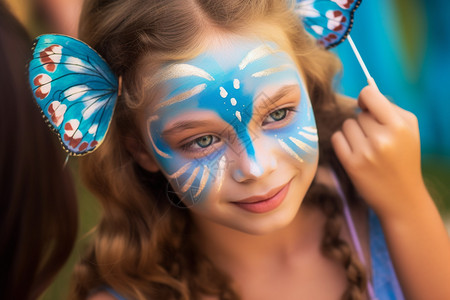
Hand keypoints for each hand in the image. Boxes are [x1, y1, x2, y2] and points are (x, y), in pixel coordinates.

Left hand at [331, 85, 426, 218]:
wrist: (402, 197)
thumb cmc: (404, 158)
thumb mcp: (408, 130)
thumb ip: (388, 108)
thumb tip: (363, 95)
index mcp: (399, 125)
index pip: (369, 94)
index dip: (364, 97)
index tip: (365, 105)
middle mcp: (382, 138)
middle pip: (357, 114)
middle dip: (364, 123)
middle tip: (376, 139)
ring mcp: (365, 152)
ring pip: (346, 125)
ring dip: (353, 133)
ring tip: (367, 147)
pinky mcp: (352, 164)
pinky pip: (337, 139)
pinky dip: (343, 142)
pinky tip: (355, 152)